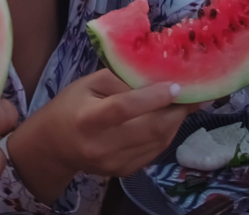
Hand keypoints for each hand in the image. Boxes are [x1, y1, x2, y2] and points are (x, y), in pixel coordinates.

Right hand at [8, 70, 199, 201]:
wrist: (53, 147)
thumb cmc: (71, 106)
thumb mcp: (89, 83)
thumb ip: (121, 79)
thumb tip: (159, 77)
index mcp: (87, 119)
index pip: (123, 108)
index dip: (153, 97)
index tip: (177, 85)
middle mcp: (100, 146)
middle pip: (149, 129)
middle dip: (177, 110)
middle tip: (195, 93)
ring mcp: (114, 163)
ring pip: (158, 141)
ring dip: (176, 121)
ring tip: (186, 103)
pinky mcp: (124, 172)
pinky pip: (155, 151)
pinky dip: (167, 133)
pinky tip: (169, 119)